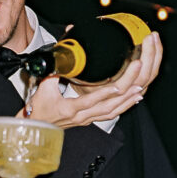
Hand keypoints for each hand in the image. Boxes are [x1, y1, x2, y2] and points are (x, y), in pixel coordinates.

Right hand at [25, 32, 162, 128]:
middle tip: (137, 80)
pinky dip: (124, 106)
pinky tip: (134, 99)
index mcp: (69, 109)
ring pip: (111, 112)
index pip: (89, 101)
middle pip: (107, 106)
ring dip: (127, 101)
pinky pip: (110, 115)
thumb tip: (61, 52)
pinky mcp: (90, 120)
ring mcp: (87, 119)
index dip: (104, 94)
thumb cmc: (38, 108)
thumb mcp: (44, 87)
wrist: (36, 126)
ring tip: (140, 89)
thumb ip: (54, 70)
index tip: (118, 86)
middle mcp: (81, 116)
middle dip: (124, 93)